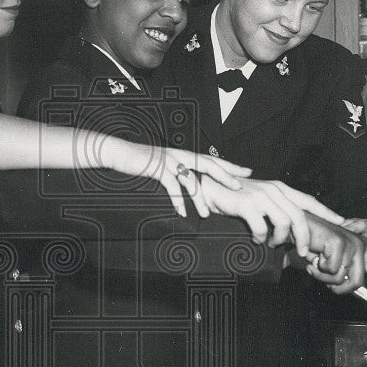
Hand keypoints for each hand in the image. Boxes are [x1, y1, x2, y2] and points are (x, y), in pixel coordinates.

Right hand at [108, 141, 251, 217]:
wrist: (119, 152)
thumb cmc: (142, 162)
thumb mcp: (164, 165)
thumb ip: (179, 171)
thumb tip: (192, 183)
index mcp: (184, 154)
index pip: (212, 159)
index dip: (230, 166)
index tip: (247, 172)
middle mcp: (180, 155)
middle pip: (208, 165)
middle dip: (225, 176)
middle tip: (239, 187)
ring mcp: (169, 160)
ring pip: (191, 179)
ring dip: (199, 198)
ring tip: (206, 214)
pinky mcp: (156, 168)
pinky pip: (171, 185)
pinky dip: (177, 200)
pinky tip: (182, 213)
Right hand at [198, 177, 343, 250]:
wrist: (208, 187)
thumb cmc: (232, 195)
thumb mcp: (258, 200)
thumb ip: (274, 210)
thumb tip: (287, 231)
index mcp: (279, 189)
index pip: (309, 200)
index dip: (327, 212)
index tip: (342, 222)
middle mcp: (273, 190)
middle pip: (300, 215)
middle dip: (305, 237)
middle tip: (304, 252)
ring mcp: (260, 196)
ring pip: (284, 222)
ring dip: (280, 240)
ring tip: (271, 244)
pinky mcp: (247, 204)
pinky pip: (262, 228)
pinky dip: (261, 238)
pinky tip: (256, 240)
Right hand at [302, 214, 366, 300]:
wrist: (299, 224)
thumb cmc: (313, 242)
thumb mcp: (331, 261)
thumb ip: (342, 273)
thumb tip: (344, 287)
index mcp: (362, 248)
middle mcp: (360, 245)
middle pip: (357, 282)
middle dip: (340, 289)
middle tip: (327, 285)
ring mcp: (351, 243)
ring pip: (340, 278)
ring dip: (323, 276)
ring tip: (316, 263)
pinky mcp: (340, 243)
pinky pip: (331, 269)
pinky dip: (319, 267)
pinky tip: (316, 255)